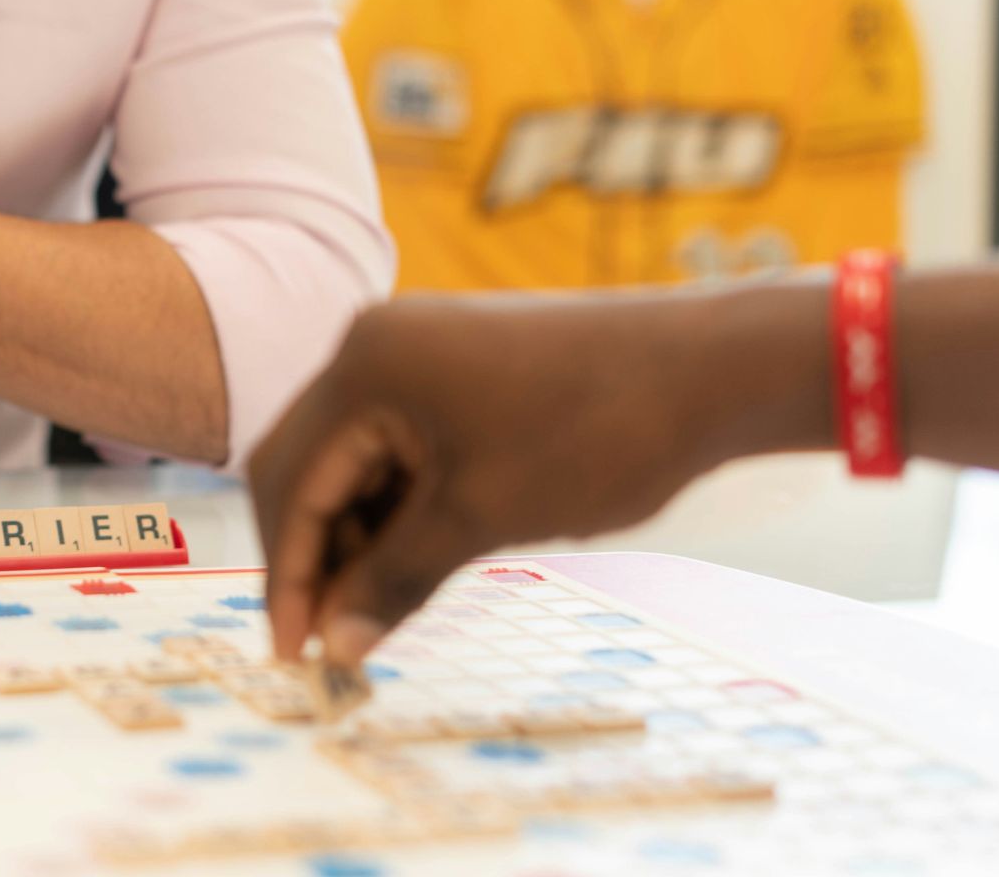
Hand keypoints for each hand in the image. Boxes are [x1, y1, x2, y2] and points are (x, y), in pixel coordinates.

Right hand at [249, 289, 826, 666]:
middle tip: (328, 638)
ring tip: (380, 607)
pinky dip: (395, 502)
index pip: (292, 481)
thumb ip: (395, 579)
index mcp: (367, 368)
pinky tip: (415, 556)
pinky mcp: (452, 366)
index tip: (294, 652)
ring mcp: (414, 349)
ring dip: (356, 532)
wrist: (710, 370)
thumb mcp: (483, 517)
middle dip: (313, 554)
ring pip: (350, 457)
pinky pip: (394, 442)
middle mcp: (375, 345)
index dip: (288, 574)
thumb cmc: (599, 432)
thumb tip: (336, 645)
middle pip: (304, 463)